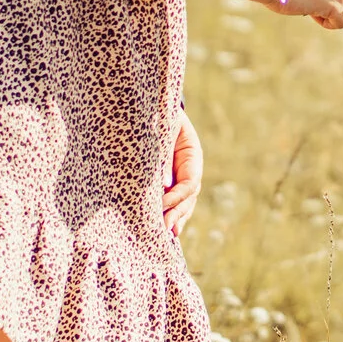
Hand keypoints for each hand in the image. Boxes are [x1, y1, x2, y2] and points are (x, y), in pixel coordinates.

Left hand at [163, 110, 204, 238]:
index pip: (189, 182)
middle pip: (188, 197)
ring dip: (175, 218)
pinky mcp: (168, 180)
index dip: (177, 196)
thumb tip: (163, 184)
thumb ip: (162, 155)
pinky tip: (165, 229)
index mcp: (192, 154)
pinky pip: (172, 200)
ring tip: (167, 234)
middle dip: (177, 213)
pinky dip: (169, 214)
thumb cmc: (155, 116)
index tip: (161, 204)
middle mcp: (189, 168)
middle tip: (164, 227)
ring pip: (183, 202)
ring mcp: (180, 176)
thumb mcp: (162, 130)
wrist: (150, 108)